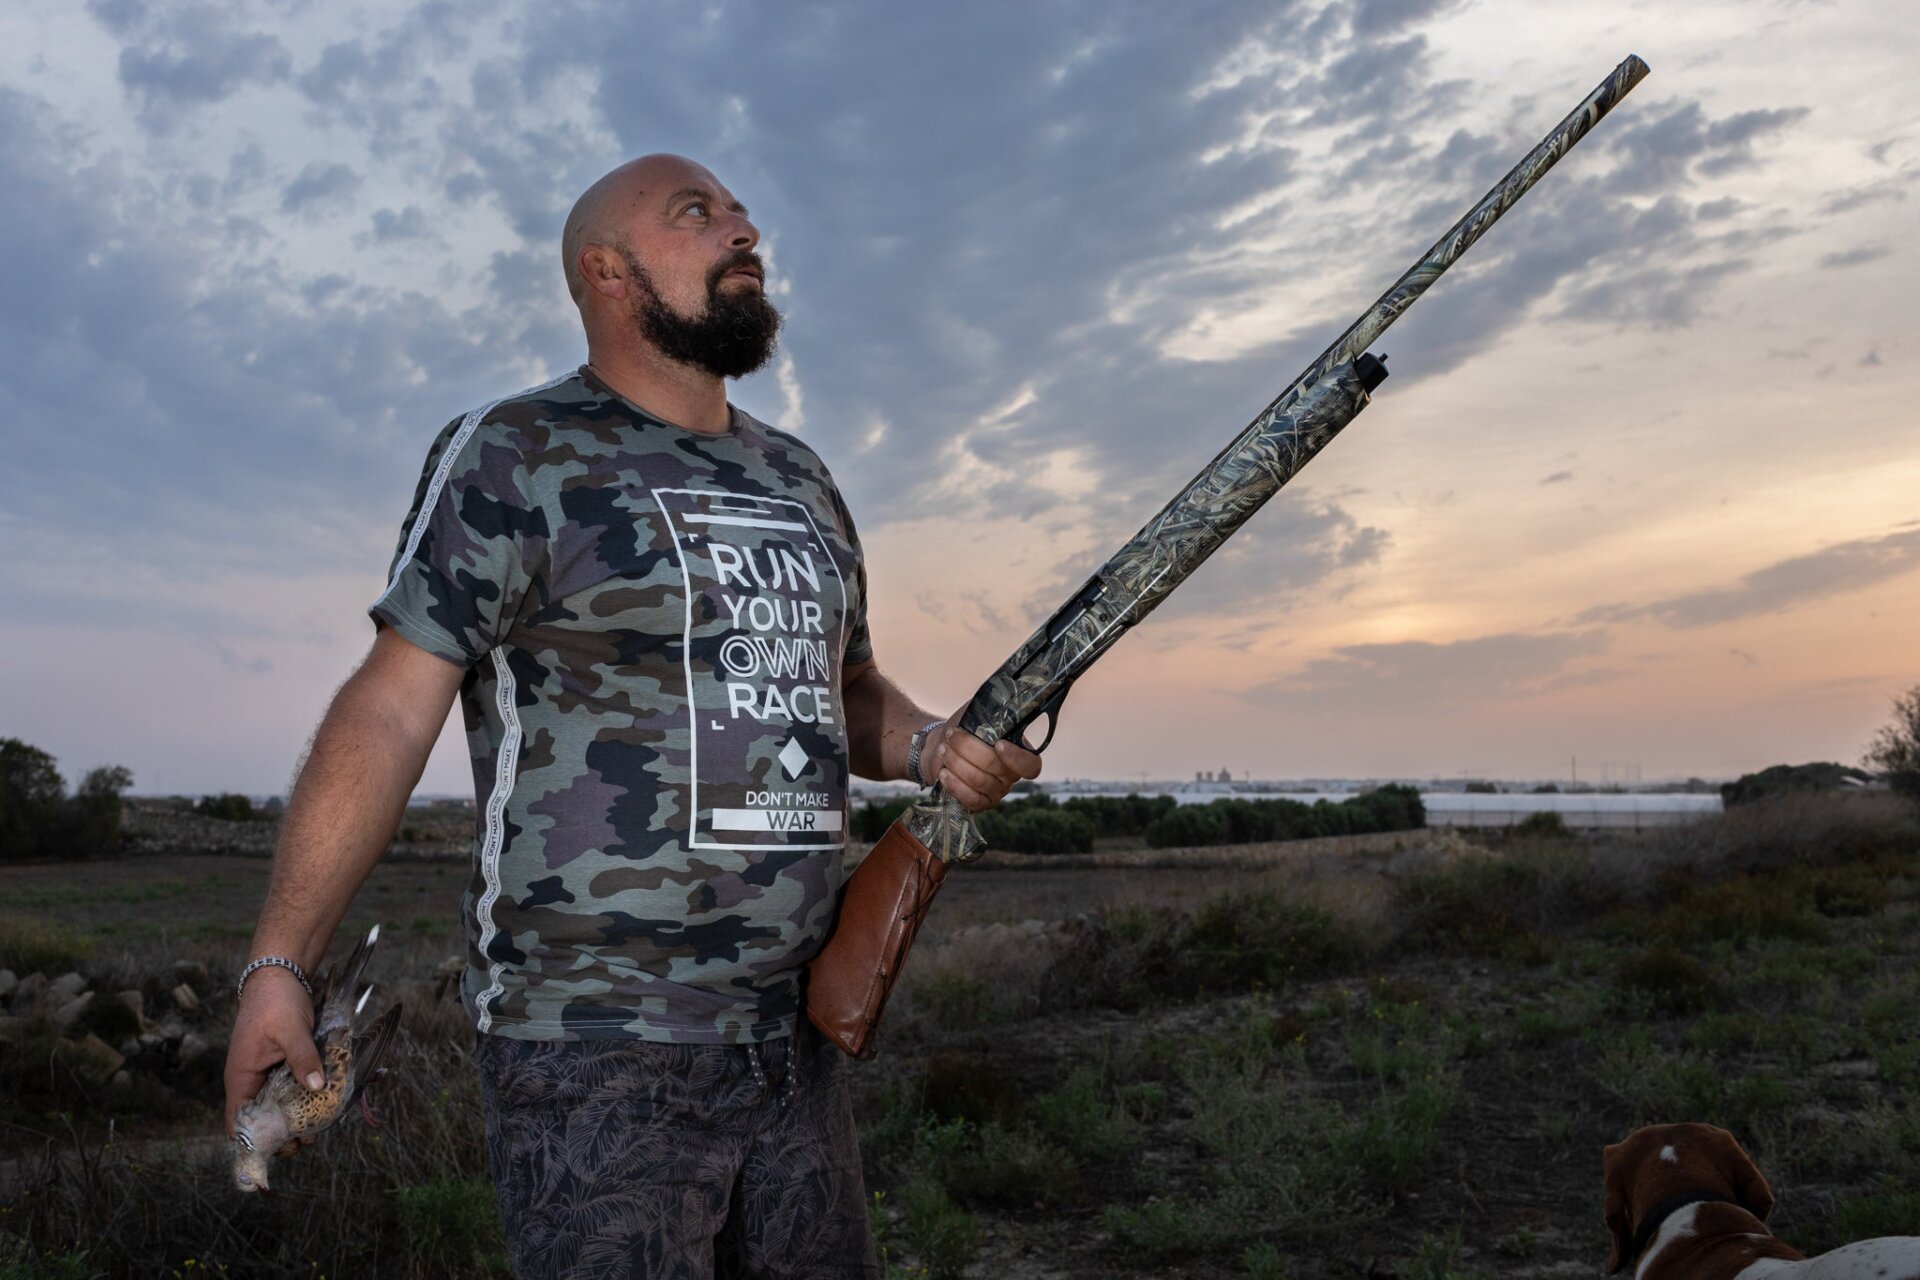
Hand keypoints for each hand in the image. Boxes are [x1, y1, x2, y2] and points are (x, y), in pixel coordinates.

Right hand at [224, 965, 323, 1134]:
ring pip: (278, 1106)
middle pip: (262, 1120)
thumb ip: (303, 1058)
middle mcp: (251, 1082)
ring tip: (320, 1122)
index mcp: (241, 1078)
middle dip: (284, 1133)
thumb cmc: (276, 1002)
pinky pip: (290, 1089)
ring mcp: (266, 1074)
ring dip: (296, 1116)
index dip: (257, 1142)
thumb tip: (317, 1088)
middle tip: (311, 1138)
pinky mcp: (282, 1066)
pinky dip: (303, 1097)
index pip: (240, 1124)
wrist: (280, 975)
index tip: (284, 1149)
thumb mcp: (291, 1030)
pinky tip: (323, 1101)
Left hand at [926, 705, 1042, 812]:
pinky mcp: (979, 803)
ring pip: (980, 781)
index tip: (998, 744)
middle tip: (952, 736)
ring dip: (957, 763)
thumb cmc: (963, 728)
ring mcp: (996, 792)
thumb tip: (999, 695)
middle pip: (996, 767)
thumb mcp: (977, 713)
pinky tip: (943, 772)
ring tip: (943, 749)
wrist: (941, 746)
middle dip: (970, 749)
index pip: (1031, 765)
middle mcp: (1010, 775)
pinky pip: (970, 799)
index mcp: (1018, 753)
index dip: (1016, 758)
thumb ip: (991, 707)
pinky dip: (955, 785)